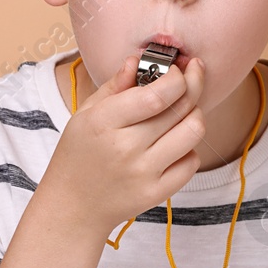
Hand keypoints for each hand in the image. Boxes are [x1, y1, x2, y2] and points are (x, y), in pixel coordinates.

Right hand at [39, 53, 205, 240]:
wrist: (73, 207)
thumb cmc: (79, 153)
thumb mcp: (86, 113)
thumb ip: (115, 85)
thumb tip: (139, 60)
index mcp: (104, 122)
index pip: (157, 95)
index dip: (178, 77)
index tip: (181, 69)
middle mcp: (126, 148)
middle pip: (181, 109)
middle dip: (193, 86)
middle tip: (192, 77)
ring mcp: (144, 173)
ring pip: (194, 132)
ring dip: (195, 115)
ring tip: (183, 111)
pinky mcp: (157, 193)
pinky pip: (192, 161)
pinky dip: (189, 148)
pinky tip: (174, 143)